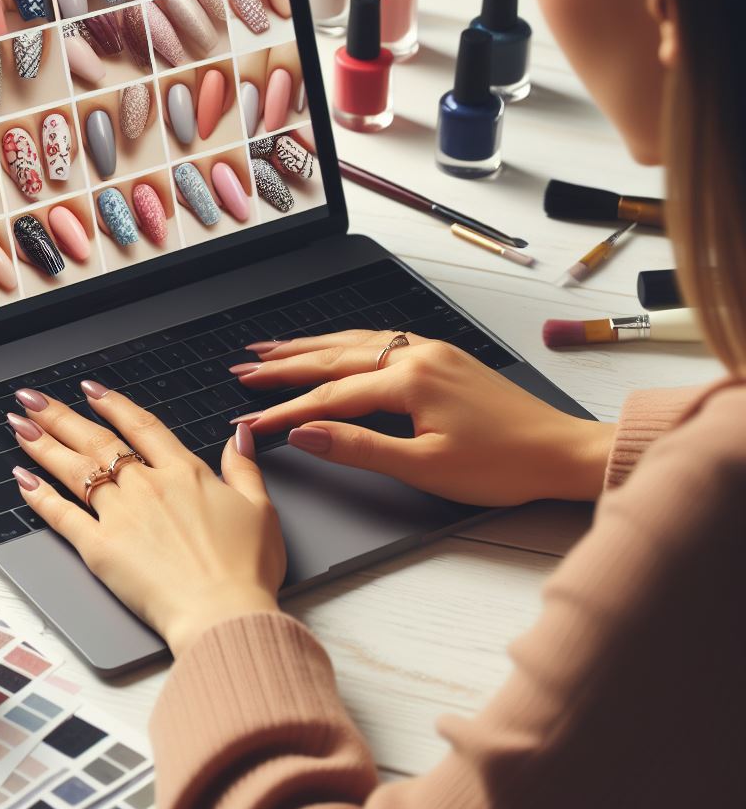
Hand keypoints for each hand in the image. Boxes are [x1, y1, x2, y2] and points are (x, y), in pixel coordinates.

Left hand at [9, 384, 285, 656]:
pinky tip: (23, 480)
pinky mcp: (100, 548)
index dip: (114, 404)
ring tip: (18, 425)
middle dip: (61, 415)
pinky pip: (62, 515)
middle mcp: (147, 486)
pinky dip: (39, 497)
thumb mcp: (260, 508)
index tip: (91, 390)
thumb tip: (239, 437)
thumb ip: (243, 468)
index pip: (141, 426)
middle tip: (33, 399)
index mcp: (185, 473)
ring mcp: (121, 515)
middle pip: (97, 441)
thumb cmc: (245, 568)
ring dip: (43, 444)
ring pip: (74, 470)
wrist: (222, 612)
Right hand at [231, 330, 615, 504]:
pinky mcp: (444, 356)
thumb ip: (360, 447)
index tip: (250, 418)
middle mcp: (418, 354)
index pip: (330, 395)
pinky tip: (335, 345)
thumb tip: (307, 434)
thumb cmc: (504, 465)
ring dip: (311, 346)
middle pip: (335, 356)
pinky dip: (346, 344)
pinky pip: (380, 341)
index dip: (285, 409)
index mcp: (410, 379)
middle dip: (285, 364)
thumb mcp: (426, 467)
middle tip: (244, 368)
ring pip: (356, 342)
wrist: (563, 451)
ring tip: (273, 349)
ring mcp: (432, 350)